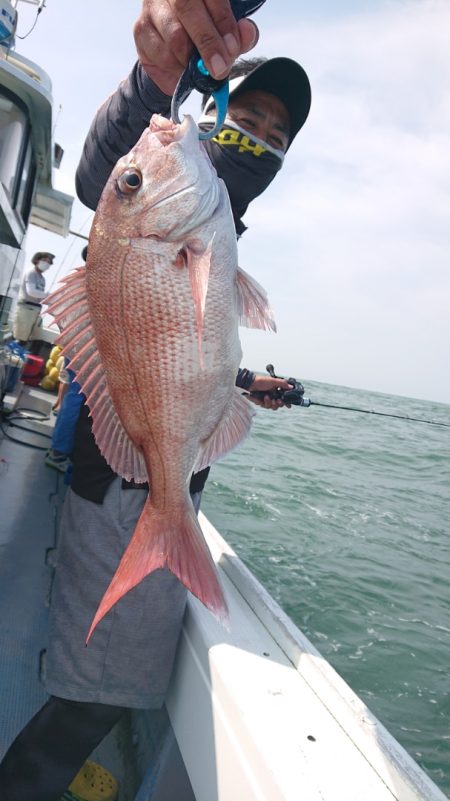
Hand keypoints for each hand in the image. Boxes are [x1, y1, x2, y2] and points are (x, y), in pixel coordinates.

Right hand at [134, 0, 258, 94]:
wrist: (176, 52)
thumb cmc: (207, 33)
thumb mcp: (228, 32)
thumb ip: (240, 33)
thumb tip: (246, 33)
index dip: (223, 21)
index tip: (232, 47)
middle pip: (187, 8)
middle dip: (207, 42)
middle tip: (219, 67)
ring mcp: (152, 6)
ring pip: (173, 34)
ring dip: (191, 59)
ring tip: (200, 69)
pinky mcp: (141, 29)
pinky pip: (159, 53)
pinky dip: (176, 67)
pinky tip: (183, 68)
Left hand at [246, 375, 292, 410]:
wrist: (249, 384)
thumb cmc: (260, 381)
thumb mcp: (273, 381)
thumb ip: (283, 384)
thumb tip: (291, 387)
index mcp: (276, 390)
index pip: (284, 398)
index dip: (287, 402)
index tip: (289, 405)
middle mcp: (272, 395)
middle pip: (279, 404)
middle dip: (280, 404)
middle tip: (279, 401)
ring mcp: (267, 399)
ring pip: (273, 407)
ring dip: (273, 404)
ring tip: (271, 399)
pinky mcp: (261, 402)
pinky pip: (266, 406)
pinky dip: (266, 402)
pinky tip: (265, 398)